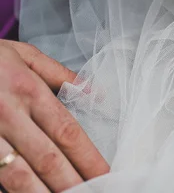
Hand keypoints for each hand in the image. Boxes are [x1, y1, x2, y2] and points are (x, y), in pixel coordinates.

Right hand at [0, 40, 108, 191]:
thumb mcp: (22, 54)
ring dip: (42, 192)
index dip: (88, 156)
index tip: (105, 173)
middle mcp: (8, 115)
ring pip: (16, 174)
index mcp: (28, 90)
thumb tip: (94, 91)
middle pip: (46, 157)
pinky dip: (10, 191)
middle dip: (71, 181)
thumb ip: (58, 73)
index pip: (66, 131)